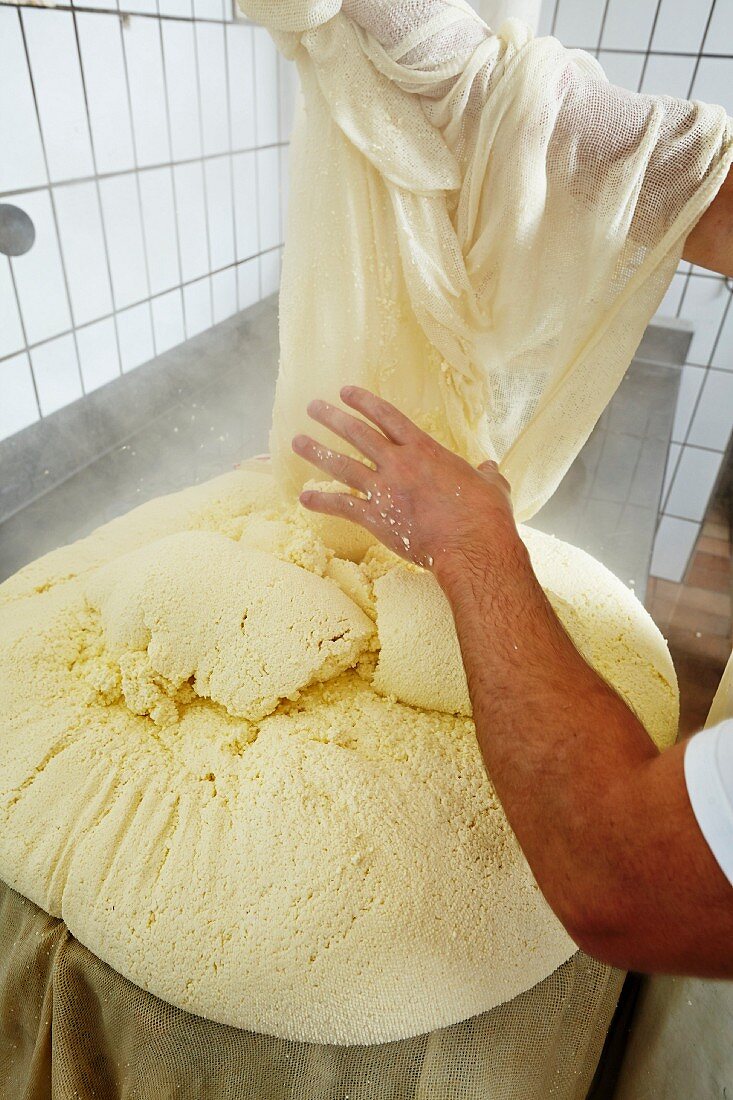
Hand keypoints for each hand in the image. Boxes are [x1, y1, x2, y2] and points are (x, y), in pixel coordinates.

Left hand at [292, 386, 517, 576]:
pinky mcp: (377, 519)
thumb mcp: (491, 487)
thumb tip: (490, 468)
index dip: (364, 402)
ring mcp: (385, 490)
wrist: (473, 546)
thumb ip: (486, 474)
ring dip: (317, 452)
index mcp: (425, 450)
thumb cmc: (487, 516)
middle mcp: (399, 464)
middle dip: (332, 418)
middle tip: (312, 407)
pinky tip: (303, 498)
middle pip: (358, 433)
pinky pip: (342, 506)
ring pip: (342, 465)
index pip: (388, 416)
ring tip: (297, 441)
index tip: (345, 391)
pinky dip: (321, 501)